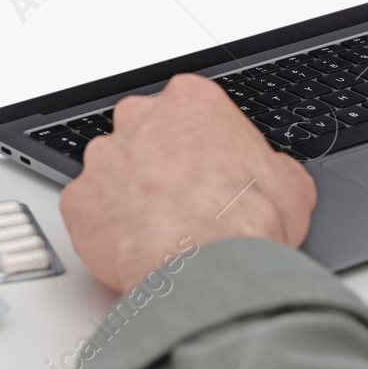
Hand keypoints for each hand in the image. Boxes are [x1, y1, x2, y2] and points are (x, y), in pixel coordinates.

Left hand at [59, 74, 316, 292]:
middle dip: (158, 163)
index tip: (206, 167)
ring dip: (129, 195)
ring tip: (157, 232)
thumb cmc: (243, 223)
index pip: (188, 108)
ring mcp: (104, 158)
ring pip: (112, 171)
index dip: (200, 143)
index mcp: (191, 102)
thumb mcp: (289, 183)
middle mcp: (141, 119)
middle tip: (181, 200)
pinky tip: (131, 247)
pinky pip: (88, 211)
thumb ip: (267, 166)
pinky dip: (105, 228)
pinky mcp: (78, 200)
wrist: (206, 266)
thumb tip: (273, 179)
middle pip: (144, 132)